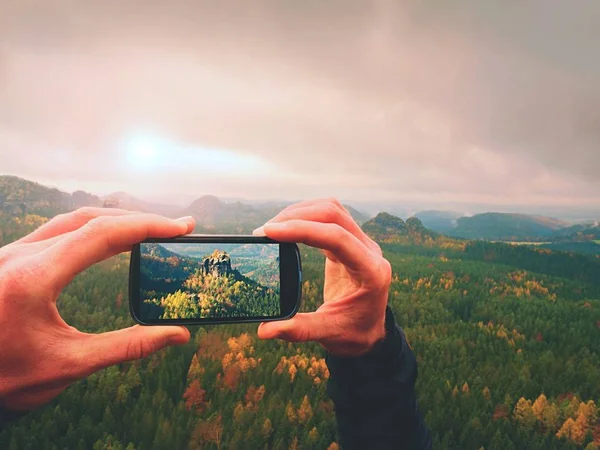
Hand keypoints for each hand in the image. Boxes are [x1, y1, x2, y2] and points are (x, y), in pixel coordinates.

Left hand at [0, 208, 194, 410]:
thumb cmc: (6, 378)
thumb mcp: (70, 364)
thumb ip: (128, 346)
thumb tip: (176, 335)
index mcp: (33, 278)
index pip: (101, 234)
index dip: (146, 226)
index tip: (179, 227)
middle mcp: (18, 256)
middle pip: (89, 219)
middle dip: (137, 220)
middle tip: (175, 228)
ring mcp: (10, 254)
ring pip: (72, 220)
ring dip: (115, 221)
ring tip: (150, 230)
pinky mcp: (10, 260)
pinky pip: (57, 231)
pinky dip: (92, 228)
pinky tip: (110, 238)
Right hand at [254, 199, 391, 356]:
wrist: (370, 331)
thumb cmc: (353, 333)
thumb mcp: (329, 334)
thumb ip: (299, 329)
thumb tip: (264, 330)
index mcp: (371, 271)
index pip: (337, 237)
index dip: (303, 230)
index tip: (270, 232)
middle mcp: (370, 251)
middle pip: (334, 215)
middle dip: (297, 216)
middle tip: (265, 231)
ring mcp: (361, 243)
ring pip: (332, 210)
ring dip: (301, 212)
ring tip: (272, 227)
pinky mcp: (349, 242)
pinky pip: (329, 219)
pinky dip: (306, 217)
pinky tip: (287, 227)